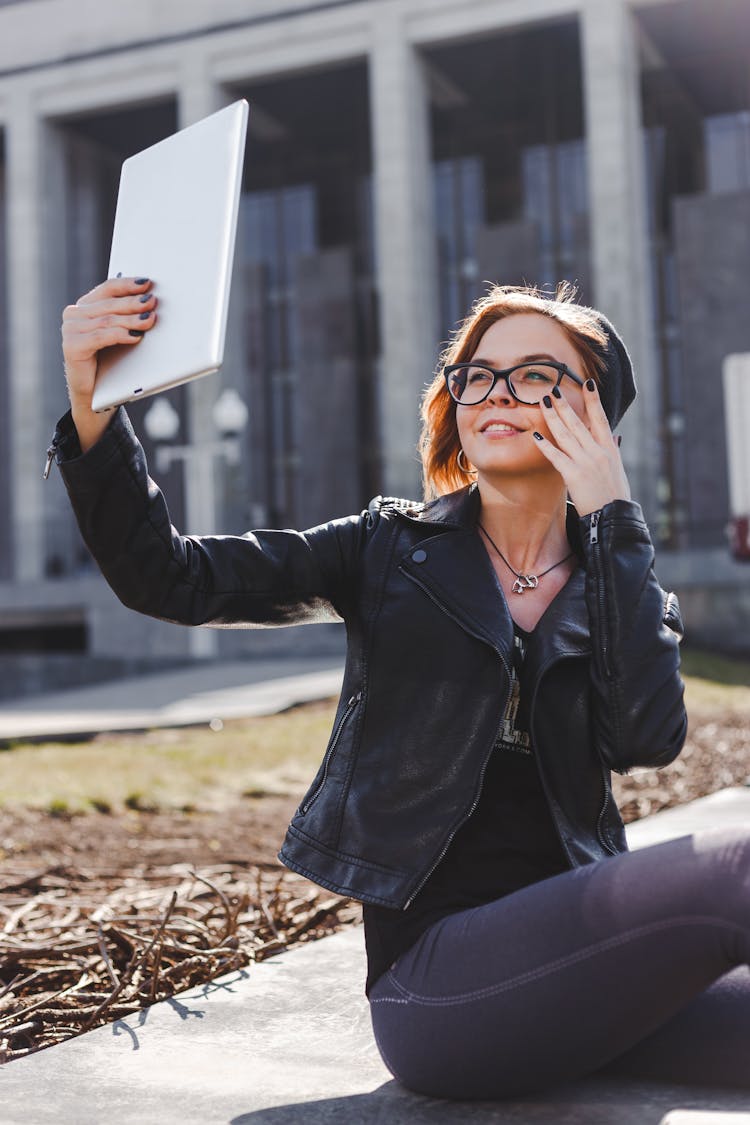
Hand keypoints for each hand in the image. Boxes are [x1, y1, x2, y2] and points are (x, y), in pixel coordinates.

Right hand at [61, 276, 156, 449]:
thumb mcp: (119, 335)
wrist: (94, 395)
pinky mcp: (72, 347)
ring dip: (131, 319)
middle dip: (134, 302)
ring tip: (150, 319)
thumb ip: (126, 318)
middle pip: (109, 304)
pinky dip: (120, 335)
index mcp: (85, 307)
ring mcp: (70, 330)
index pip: (107, 289)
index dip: (128, 285)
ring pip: (107, 320)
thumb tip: (151, 302)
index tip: (148, 283)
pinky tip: (135, 336)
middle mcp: (74, 315)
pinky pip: (101, 336)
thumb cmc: (110, 363)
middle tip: (153, 301)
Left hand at [532, 380, 630, 515]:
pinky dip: (545, 445)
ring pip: (565, 434)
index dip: (594, 400)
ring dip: (553, 416)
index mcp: (610, 448)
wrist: (614, 516)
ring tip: (543, 402)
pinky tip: (535, 435)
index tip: (588, 383)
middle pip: (578, 422)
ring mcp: (586, 462)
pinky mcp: (574, 475)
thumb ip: (613, 452)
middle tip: (553, 389)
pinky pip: (556, 456)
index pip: (600, 418)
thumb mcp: (618, 469)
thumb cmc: (615, 495)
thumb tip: (616, 438)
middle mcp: (598, 451)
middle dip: (565, 404)